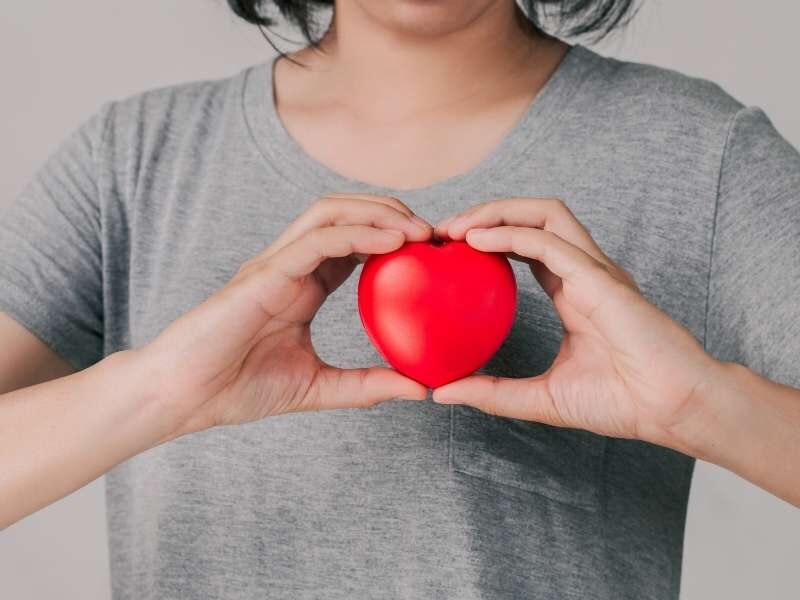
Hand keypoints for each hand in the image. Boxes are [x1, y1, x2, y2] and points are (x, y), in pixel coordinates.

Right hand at [138, 193, 432, 436]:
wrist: (181, 397)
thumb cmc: (236, 389)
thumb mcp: (318, 388)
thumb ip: (366, 386)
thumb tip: (421, 388)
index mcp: (305, 285)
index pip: (356, 244)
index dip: (396, 239)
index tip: (434, 254)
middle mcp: (292, 265)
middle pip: (347, 213)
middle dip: (393, 213)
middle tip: (434, 235)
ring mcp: (276, 263)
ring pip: (331, 212)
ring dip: (379, 212)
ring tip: (418, 230)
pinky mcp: (263, 272)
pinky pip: (316, 239)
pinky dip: (356, 233)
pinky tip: (392, 241)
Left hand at [431, 198, 725, 446]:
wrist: (673, 409)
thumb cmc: (622, 402)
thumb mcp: (541, 398)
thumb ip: (492, 393)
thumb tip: (442, 392)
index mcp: (573, 291)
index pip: (526, 246)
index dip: (487, 239)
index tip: (447, 251)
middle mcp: (583, 271)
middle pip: (533, 217)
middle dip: (485, 213)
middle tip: (441, 231)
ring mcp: (594, 270)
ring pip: (544, 214)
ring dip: (495, 211)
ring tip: (455, 228)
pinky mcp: (601, 277)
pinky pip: (550, 242)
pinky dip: (510, 234)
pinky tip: (476, 240)